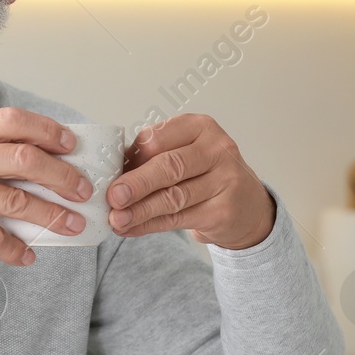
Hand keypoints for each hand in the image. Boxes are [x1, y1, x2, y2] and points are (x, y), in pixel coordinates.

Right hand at [0, 107, 90, 265]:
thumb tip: (28, 156)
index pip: (15, 121)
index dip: (49, 131)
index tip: (72, 144)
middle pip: (28, 160)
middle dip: (64, 176)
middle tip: (84, 190)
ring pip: (19, 201)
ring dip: (53, 215)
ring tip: (72, 225)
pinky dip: (16, 249)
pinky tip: (28, 254)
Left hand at [106, 114, 276, 249]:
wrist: (246, 205)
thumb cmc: (203, 173)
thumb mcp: (182, 153)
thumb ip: (149, 158)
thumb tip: (110, 175)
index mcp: (199, 127)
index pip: (158, 138)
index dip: (132, 158)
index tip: (109, 173)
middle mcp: (217, 150)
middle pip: (169, 166)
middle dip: (136, 184)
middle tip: (112, 196)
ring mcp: (225, 181)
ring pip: (173, 197)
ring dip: (139, 210)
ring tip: (116, 219)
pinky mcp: (223, 211)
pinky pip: (178, 219)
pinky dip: (149, 225)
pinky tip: (130, 228)